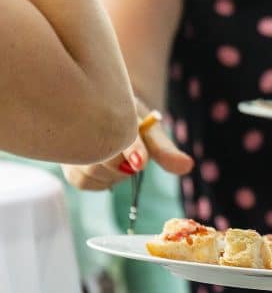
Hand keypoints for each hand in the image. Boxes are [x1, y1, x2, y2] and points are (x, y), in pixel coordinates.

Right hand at [62, 98, 193, 190]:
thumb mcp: (152, 131)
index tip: (140, 164)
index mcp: (109, 110)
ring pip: (91, 174)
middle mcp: (83, 125)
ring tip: (115, 155)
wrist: (105, 110)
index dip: (133, 150)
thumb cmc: (132, 122)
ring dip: (110, 173)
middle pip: (104, 161)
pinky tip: (102, 166)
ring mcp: (69, 145)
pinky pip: (83, 182)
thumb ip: (166, 150)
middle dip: (123, 164)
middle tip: (131, 154)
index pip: (121, 135)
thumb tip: (187, 166)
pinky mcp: (63, 162)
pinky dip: (98, 180)